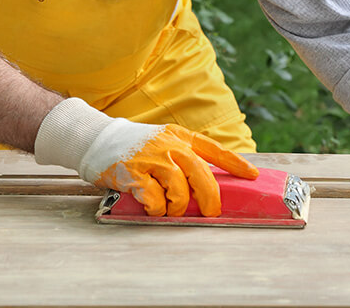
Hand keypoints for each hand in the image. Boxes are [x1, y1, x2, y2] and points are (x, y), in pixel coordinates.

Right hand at [34, 98, 258, 216]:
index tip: (252, 176)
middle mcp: (169, 146)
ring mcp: (151, 159)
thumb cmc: (134, 145)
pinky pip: (155, 199)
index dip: (235, 163)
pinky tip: (153, 208)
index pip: (214, 150)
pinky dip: (157, 209)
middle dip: (210, 199)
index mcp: (180, 137)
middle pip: (202, 175)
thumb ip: (183, 155)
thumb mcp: (163, 140)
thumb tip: (206, 182)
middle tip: (210, 212)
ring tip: (171, 210)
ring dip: (179, 207)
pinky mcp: (134, 173)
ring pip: (180, 190)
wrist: (97, 139)